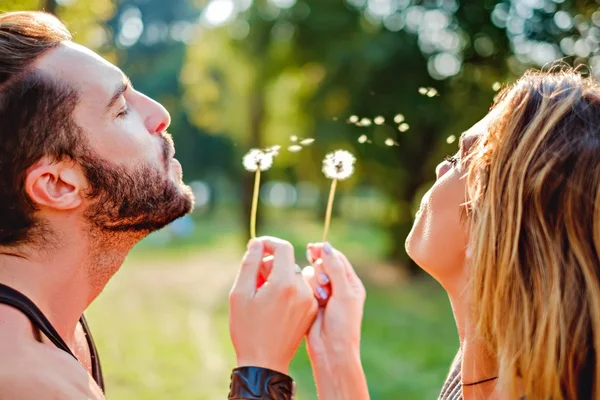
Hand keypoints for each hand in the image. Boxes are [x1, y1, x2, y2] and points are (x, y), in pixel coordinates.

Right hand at [229, 237, 317, 374]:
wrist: (265, 363)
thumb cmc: (247, 329)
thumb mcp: (240, 293)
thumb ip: (249, 263)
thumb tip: (257, 243)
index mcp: (285, 283)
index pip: (283, 248)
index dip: (268, 243)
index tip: (256, 247)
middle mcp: (302, 289)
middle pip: (287, 262)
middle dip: (269, 265)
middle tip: (253, 281)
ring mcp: (309, 301)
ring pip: (293, 275)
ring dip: (278, 278)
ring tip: (262, 296)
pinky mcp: (311, 310)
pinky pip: (299, 289)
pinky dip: (287, 290)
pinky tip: (273, 306)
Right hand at [303, 242, 368, 398]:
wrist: (331, 351)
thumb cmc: (343, 325)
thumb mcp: (343, 293)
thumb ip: (335, 268)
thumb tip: (326, 246)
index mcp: (350, 283)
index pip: (336, 258)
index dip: (324, 252)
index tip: (311, 249)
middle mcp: (337, 287)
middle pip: (321, 265)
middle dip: (320, 272)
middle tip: (324, 285)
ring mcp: (322, 295)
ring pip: (310, 275)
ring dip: (314, 283)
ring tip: (321, 298)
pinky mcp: (309, 302)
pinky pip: (303, 287)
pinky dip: (306, 291)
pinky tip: (312, 301)